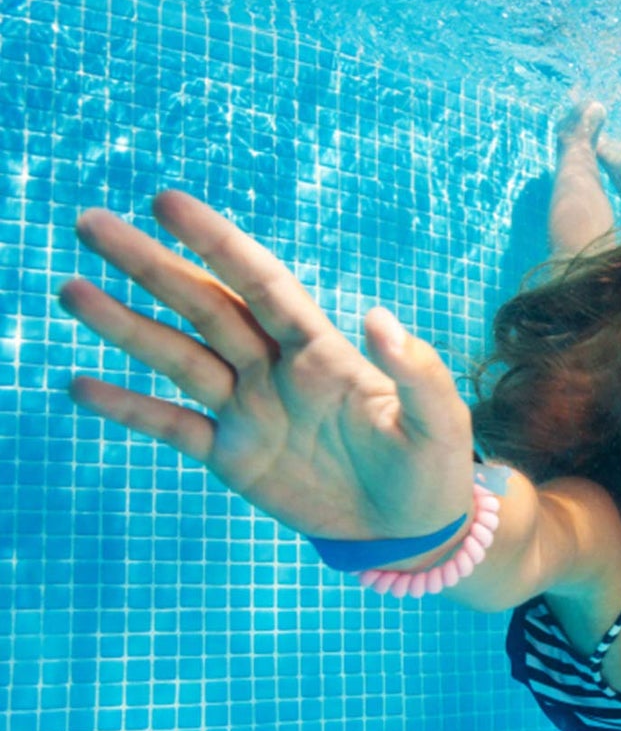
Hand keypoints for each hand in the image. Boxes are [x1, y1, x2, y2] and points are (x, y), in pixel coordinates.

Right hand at [58, 189, 474, 544]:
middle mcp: (274, 369)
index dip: (218, 244)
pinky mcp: (234, 456)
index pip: (262, 284)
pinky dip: (129, 408)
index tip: (168, 202)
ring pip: (177, 357)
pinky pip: (173, 426)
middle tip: (91, 222)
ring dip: (126, 326)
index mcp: (322, 351)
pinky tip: (80, 386)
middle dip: (150, 266)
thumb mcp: (440, 421)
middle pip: (204, 306)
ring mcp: (249, 410)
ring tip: (72, 290)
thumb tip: (379, 316)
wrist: (412, 528)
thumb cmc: (432, 465)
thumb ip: (415, 371)